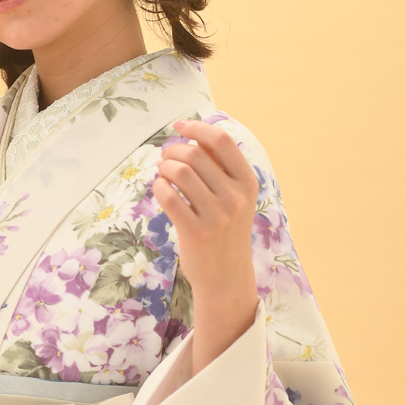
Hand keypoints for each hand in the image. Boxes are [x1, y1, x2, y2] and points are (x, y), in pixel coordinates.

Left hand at [152, 119, 258, 373]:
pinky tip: (160, 189)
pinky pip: (168, 196)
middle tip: (165, 157)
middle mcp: (235, 197)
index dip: (197, 128)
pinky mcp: (195, 231)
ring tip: (162, 173)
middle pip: (195, 154)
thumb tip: (193, 136)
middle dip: (173, 150)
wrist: (226, 277)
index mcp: (247, 182)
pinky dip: (158, 187)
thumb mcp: (235, 199)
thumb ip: (219, 169)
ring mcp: (216, 215)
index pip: (222, 142)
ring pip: (179, 172)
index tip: (180, 127)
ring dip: (163, 167)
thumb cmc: (226, 232)